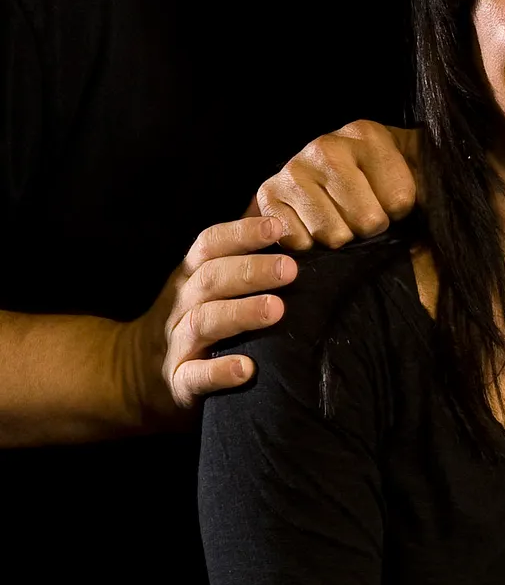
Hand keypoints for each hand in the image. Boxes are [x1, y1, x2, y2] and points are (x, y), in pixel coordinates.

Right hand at [164, 216, 297, 409]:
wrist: (134, 376)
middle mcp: (181, 304)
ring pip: (204, 322)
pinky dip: (219, 372)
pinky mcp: (178, 382)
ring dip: (240, 313)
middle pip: (211, 279)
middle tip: (290, 269)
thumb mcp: (207, 279)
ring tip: (275, 309)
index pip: (211, 244)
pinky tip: (247, 369)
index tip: (278, 226)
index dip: (242, 232)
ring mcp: (177, 343)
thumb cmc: (192, 317)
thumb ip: (240, 247)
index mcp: (191, 275)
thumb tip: (278, 202)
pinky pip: (195, 376)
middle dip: (251, 271)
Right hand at [258, 120, 420, 248]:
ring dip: (342, 237)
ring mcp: (292, 170)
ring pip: (334, 235)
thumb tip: (455, 194)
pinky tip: (313, 226)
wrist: (329, 180)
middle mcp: (325, 146)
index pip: (399, 201)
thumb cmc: (384, 178)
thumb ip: (434, 180)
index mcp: (366, 135)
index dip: (401, 211)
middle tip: (364, 215)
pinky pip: (299, 241)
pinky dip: (310, 244)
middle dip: (371, 227)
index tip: (394, 202)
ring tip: (340, 219)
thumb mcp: (418, 169)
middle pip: (367, 221)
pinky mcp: (267, 196)